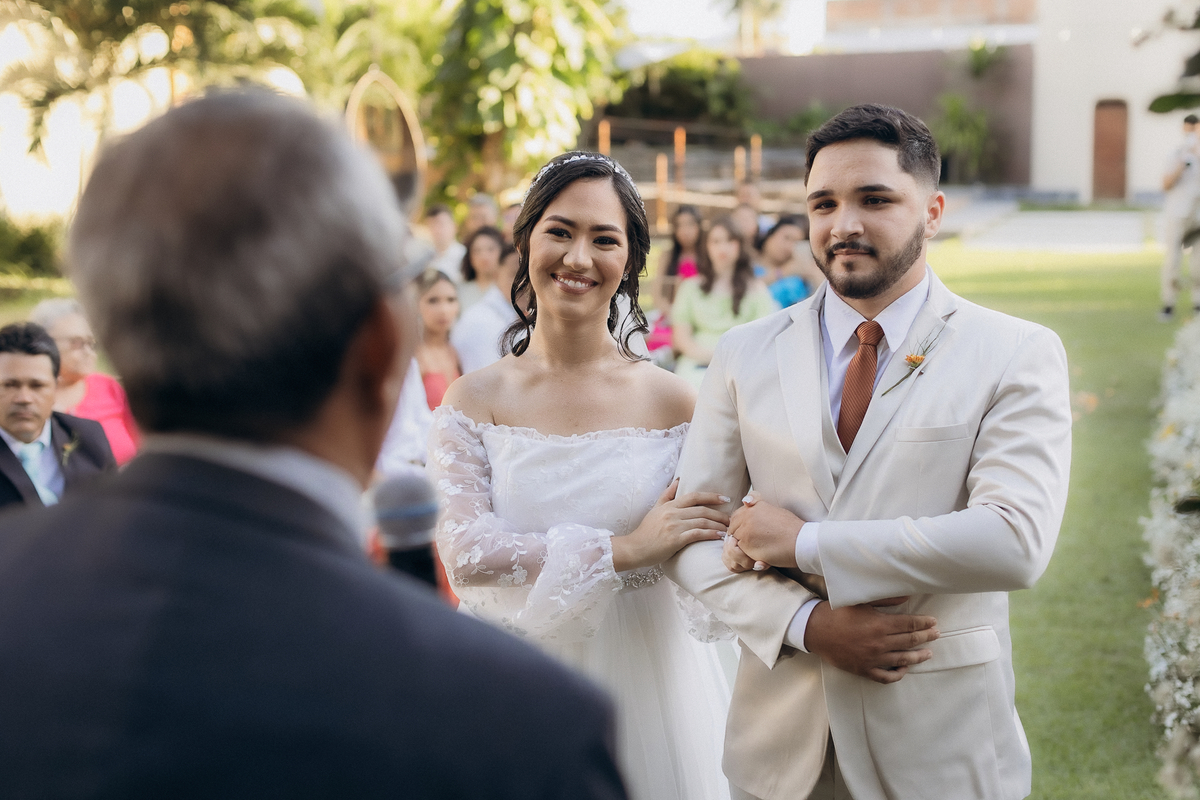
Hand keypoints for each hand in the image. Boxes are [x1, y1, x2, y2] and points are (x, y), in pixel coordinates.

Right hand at [611, 479, 730, 571]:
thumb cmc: (646, 531)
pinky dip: (711, 534)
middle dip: (719, 513)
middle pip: (702, 509)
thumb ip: (667, 495)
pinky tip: (719, 536)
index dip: (712, 496)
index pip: (694, 496)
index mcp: (669, 505)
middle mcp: (672, 513)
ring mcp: (674, 526)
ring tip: (727, 529)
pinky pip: (698, 534)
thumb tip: (678, 480)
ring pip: (702, 521)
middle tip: (731, 518)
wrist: (634, 548)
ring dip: (718, 525)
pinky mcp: (675, 539)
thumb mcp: (655, 509)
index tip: (725, 498)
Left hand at [726, 491, 803, 569]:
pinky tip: (760, 552)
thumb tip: (746, 501)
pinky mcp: (746, 543)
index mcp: (754, 506)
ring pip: (735, 539)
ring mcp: (745, 529)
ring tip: (760, 546)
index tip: (751, 531)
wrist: (801, 542)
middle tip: (754, 541)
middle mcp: (747, 515)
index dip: (741, 524)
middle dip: (740, 534)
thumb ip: (757, 506)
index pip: (736, 515)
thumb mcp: (774, 510)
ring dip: (744, 544)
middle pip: (733, 526)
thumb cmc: (792, 528)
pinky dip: (747, 553)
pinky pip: (739, 550)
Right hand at [804, 598, 938, 684]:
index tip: (933, 622)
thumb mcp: (860, 601)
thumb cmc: (836, 613)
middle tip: (936, 634)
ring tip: (928, 653)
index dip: (924, 623)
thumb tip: (907, 596)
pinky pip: (886, 676)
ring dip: (918, 656)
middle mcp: (880, 643)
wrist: (815, 631)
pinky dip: (898, 674)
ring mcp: (873, 659)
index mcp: (880, 625)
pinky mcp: (864, 669)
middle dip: (926, 637)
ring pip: (903, 660)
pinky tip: (904, 669)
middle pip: (910, 641)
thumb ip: (885, 599)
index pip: (910, 624)